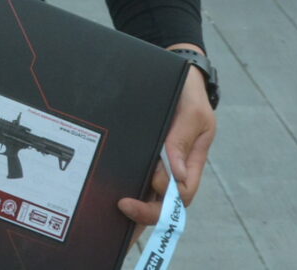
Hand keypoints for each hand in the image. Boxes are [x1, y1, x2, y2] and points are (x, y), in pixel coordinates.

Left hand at [118, 50, 215, 226]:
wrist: (178, 78)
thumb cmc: (190, 97)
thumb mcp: (193, 114)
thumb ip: (182, 141)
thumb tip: (174, 175)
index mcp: (190, 164)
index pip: (179, 197)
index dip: (160, 204)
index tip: (134, 196)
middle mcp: (174, 169)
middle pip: (161, 203)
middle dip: (142, 213)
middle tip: (120, 208)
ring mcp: (158, 163)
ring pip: (147, 193)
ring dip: (131, 206)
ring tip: (105, 217)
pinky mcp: (144, 154)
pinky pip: (134, 173)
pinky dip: (122, 184)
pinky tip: (104, 192)